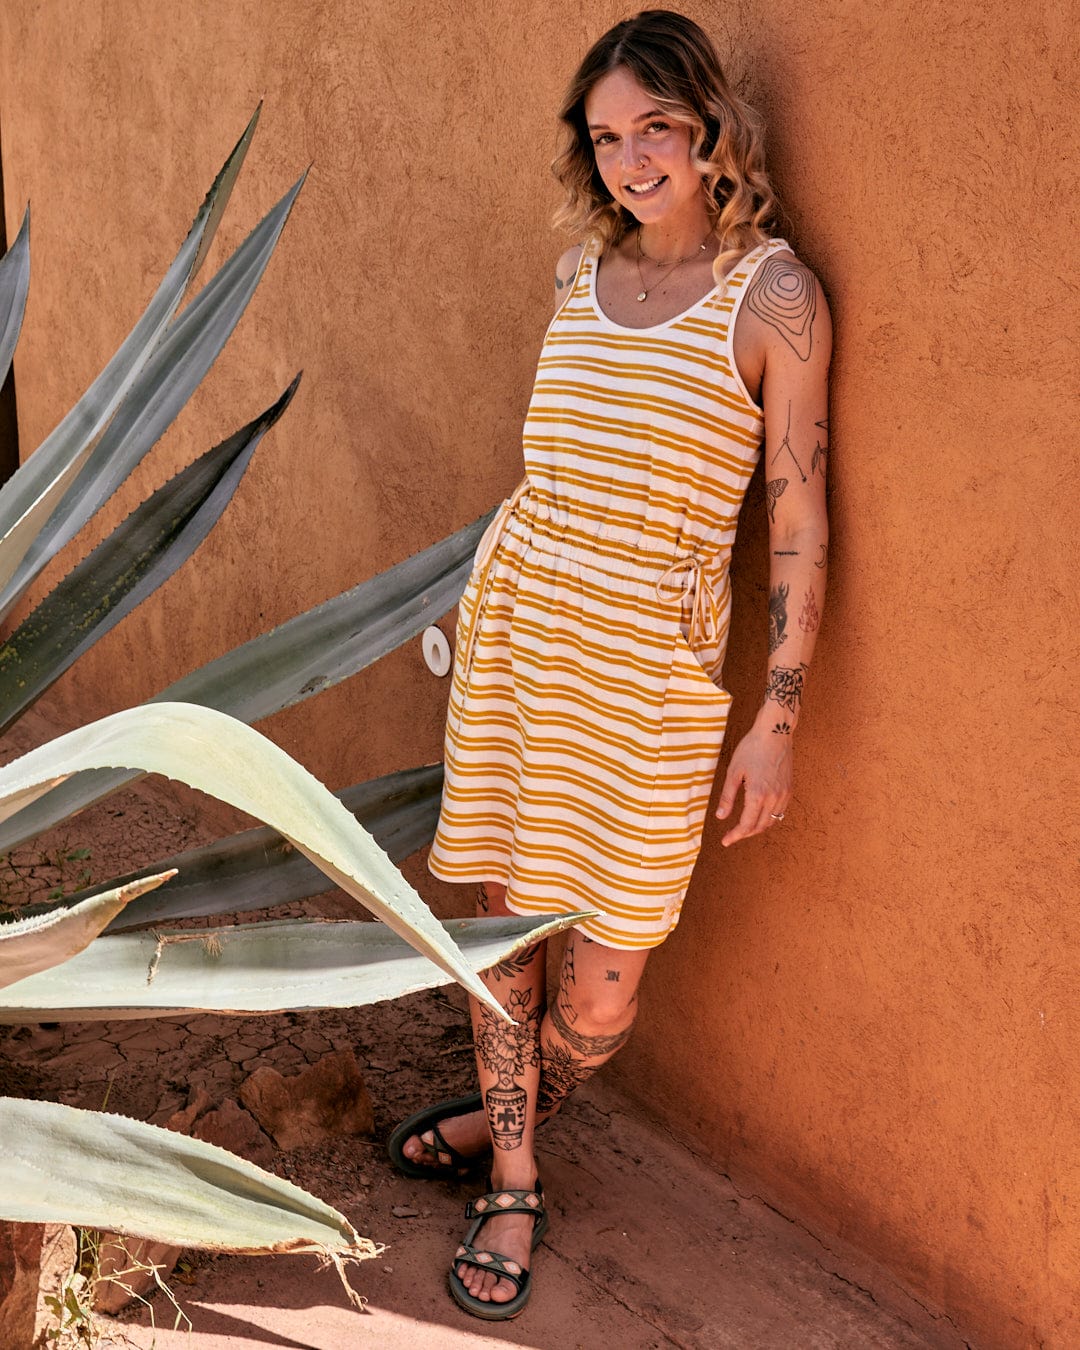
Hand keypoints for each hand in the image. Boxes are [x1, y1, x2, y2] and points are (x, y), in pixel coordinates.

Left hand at [715, 716, 792, 845]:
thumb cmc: (752, 748)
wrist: (775, 733)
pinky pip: (779, 812)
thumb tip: (720, 817)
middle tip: (732, 836)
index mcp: (757, 794)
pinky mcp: (789, 789)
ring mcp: (783, 794)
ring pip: (771, 821)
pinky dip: (768, 818)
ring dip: (757, 828)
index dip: (735, 835)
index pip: (746, 825)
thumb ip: (727, 797)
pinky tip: (759, 815)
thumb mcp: (734, 771)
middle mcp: (773, 798)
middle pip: (759, 826)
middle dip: (745, 834)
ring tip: (744, 828)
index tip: (726, 841)